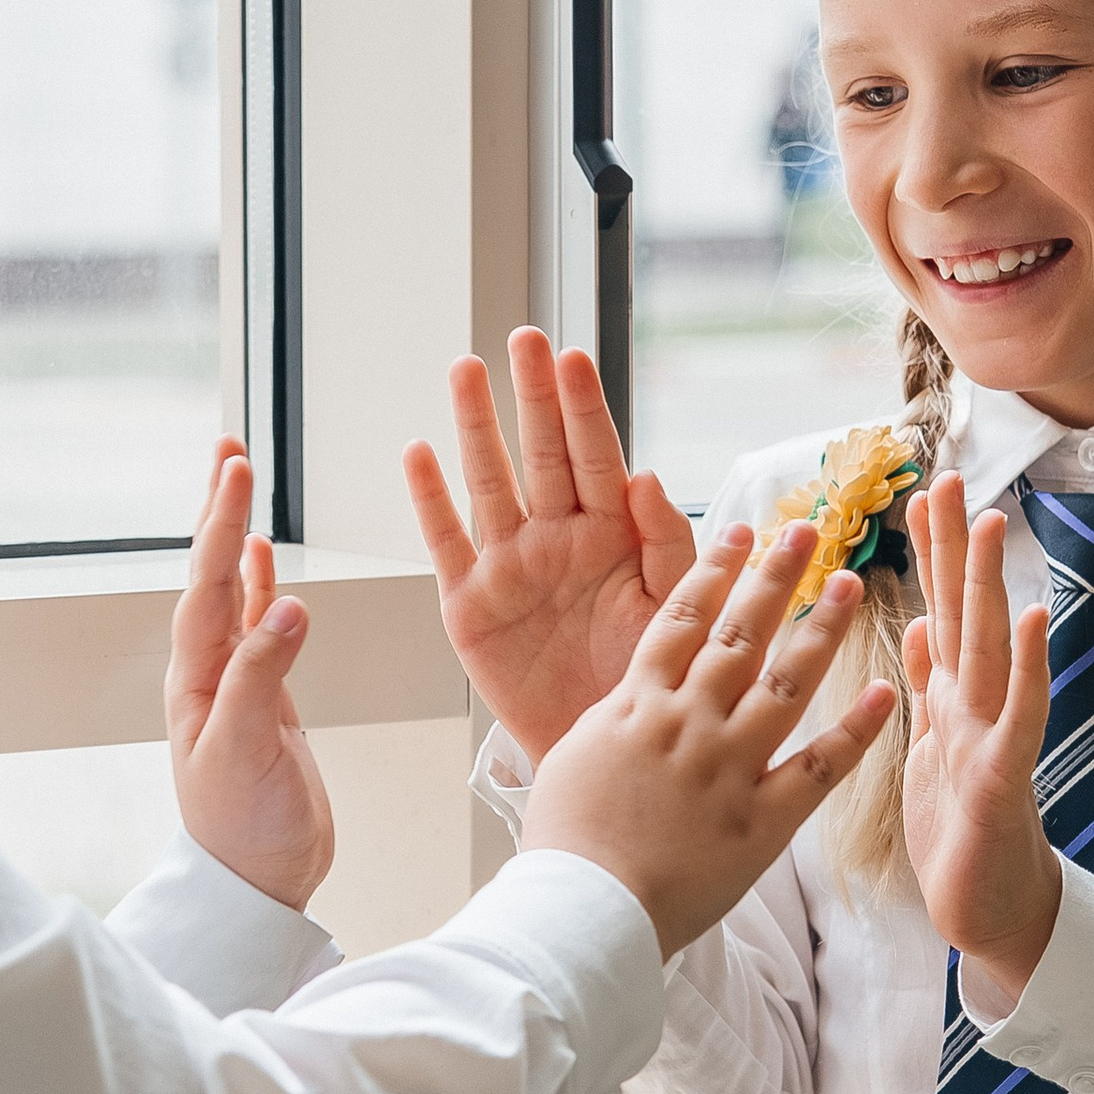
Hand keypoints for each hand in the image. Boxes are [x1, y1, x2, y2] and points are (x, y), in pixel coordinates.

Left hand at [165, 440, 334, 912]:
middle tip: (228, 449)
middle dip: (220, 509)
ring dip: (237, 536)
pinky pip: (258, 627)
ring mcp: (235, 683)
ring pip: (234, 592)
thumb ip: (262, 677)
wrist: (257, 883)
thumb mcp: (247, 750)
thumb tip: (289, 605)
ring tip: (238, 482)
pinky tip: (263, 560)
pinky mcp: (264, 700)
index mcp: (197, 679)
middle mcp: (208, 672)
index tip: (237, 470)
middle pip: (213, 574)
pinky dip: (260, 587)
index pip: (210, 584)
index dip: (223, 524)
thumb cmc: (244, 830)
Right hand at [404, 329, 695, 761]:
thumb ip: (668, 547)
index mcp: (613, 536)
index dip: (583, 408)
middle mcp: (558, 539)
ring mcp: (510, 567)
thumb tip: (646, 476)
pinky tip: (419, 452)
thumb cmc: (644, 680)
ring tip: (465, 369)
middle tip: (522, 340)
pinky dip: (431, 500)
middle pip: (542, 454)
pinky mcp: (470, 605)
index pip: (598, 457)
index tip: (572, 356)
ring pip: (490, 482)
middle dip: (532, 397)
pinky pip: (446, 543)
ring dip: (477, 427)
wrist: (603, 753)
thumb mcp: (674, 614)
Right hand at [523, 521, 894, 955]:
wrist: (582, 908)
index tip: (741, 531)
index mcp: (637, 705)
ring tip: (850, 587)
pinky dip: (854, 732)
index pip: (681, 618)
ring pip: (786, 684)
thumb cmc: (562, 846)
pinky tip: (883, 695)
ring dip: (822, 631)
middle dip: (776, 577)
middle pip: (740, 634)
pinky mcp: (762, 821)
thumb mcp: (567, 761)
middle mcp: (688, 722)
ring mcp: (728, 768)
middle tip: (808, 533)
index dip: (714, 570)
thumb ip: (609, 723)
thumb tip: (625, 703)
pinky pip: (818, 768)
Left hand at [898, 473, 1060, 1013]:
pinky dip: (1030, 668)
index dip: (926, 553)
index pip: (935, 610)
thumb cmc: (961, 833)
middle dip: (953, 547)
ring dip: (991, 585)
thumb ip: (928, 684)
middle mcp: (974, 707)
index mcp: (948, 700)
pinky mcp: (1003, 779)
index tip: (915, 489)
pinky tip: (1040, 620)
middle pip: (962, 613)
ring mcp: (992, 737)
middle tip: (945, 473)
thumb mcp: (929, 747)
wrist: (990, 912)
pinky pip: (1019, 717)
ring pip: (991, 649)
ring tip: (991, 522)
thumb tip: (918, 620)